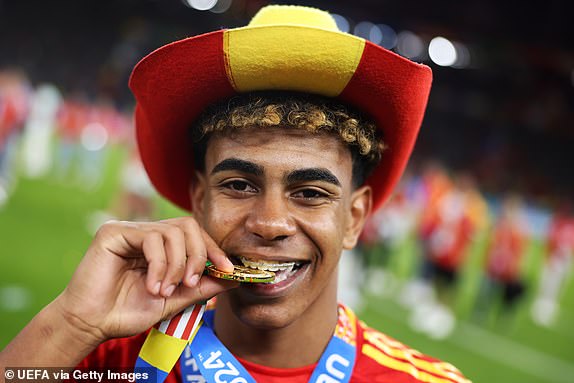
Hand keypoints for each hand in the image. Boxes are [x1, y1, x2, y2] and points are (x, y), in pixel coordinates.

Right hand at [55, 217, 237, 342]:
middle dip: (198, 255)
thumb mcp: (175, 299)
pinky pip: (151, 238)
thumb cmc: (128, 312)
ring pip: (172, 232)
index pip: (195, 234)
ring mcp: (130, 229)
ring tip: (165, 291)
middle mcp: (146, 233)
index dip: (213, 250)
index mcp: (160, 246)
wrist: (93, 324)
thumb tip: (235, 278)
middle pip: (188, 225)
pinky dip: (160, 265)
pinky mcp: (114, 231)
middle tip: (191, 282)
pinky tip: (153, 286)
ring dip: (176, 266)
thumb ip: (201, 286)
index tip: (228, 270)